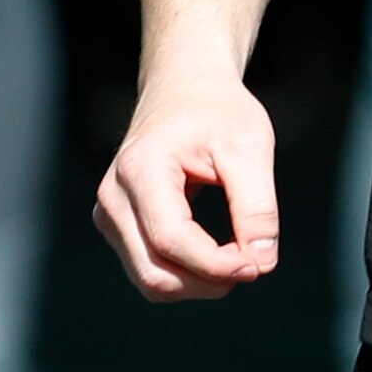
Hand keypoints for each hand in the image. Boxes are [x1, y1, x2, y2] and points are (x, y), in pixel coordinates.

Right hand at [95, 59, 281, 300]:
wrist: (186, 87)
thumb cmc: (218, 111)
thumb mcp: (250, 146)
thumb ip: (257, 205)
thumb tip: (262, 261)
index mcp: (141, 169)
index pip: (171, 240)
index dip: (216, 265)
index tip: (259, 264)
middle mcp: (114, 196)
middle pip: (155, 273)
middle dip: (209, 282)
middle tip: (255, 264)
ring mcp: (109, 214)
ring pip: (151, 280)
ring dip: (199, 284)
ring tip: (238, 257)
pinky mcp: (118, 225)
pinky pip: (150, 269)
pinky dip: (187, 274)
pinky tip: (217, 254)